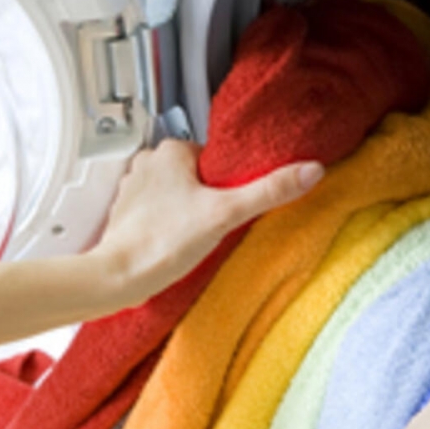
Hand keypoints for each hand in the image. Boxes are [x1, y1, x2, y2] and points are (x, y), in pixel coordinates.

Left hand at [87, 139, 324, 306]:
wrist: (119, 277)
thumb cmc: (162, 243)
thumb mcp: (227, 213)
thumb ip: (269, 190)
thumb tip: (310, 171)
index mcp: (170, 151)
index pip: (213, 158)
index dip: (228, 183)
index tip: (232, 203)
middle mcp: (147, 163)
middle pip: (196, 176)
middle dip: (209, 197)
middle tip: (216, 222)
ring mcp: (134, 188)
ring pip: (176, 194)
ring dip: (189, 211)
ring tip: (195, 234)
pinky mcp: (127, 214)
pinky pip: (159, 211)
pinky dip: (170, 224)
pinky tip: (177, 241)